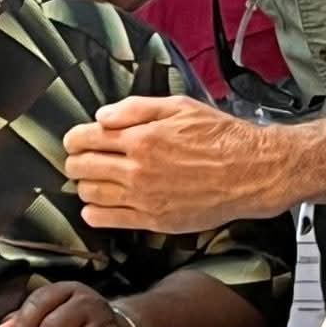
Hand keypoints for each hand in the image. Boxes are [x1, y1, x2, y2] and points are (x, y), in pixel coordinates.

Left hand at [66, 94, 285, 233]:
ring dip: (84, 185)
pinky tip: (93, 207)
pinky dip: (94, 213)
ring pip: (91, 194)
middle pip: (83, 167)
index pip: (87, 138)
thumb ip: (135, 109)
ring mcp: (144, 197)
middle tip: (79, 159)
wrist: (250, 172)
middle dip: (76, 161)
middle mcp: (138, 169)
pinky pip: (110, 220)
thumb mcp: (178, 106)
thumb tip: (100, 117)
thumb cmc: (218, 135)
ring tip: (90, 180)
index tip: (75, 140)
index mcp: (141, 137)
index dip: (75, 138)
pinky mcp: (154, 220)